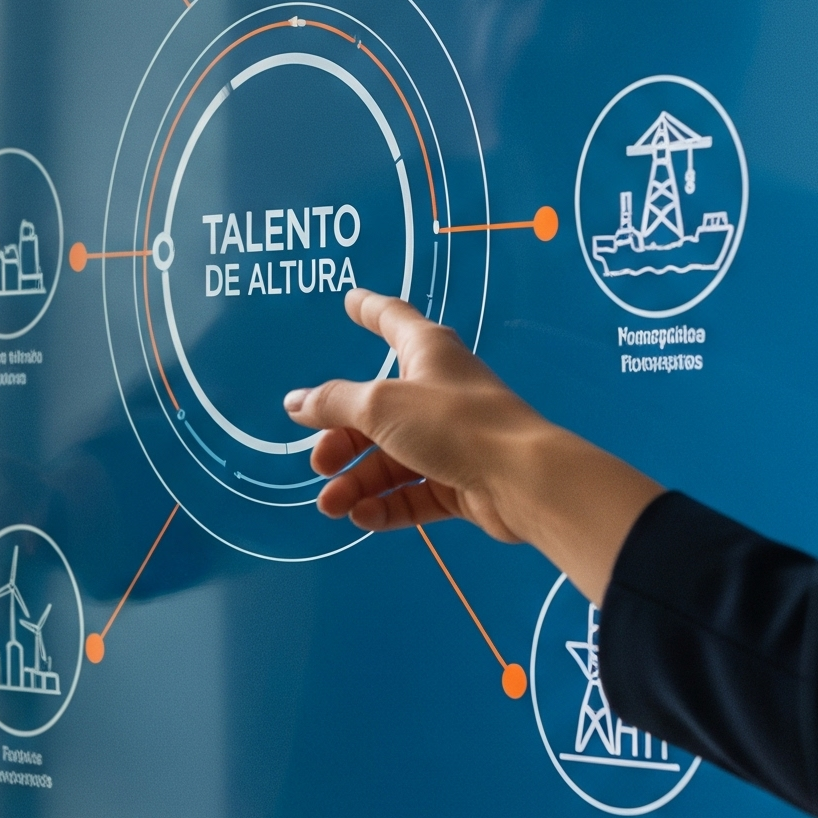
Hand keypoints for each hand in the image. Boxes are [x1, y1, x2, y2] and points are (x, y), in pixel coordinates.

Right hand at [282, 287, 661, 603]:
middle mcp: (438, 392)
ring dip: (358, 482)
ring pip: (392, 459)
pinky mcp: (460, 482)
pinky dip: (386, 504)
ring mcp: (451, 441)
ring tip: (332, 505)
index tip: (349, 300)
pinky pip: (413, 492)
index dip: (370, 309)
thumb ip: (334, 404)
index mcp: (428, 353)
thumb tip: (294, 402)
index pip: (393, 321)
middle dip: (342, 438)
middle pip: (378, 410)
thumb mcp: (381, 406)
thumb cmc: (453, 423)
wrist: (522, 479)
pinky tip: (362, 517)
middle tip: (319, 463)